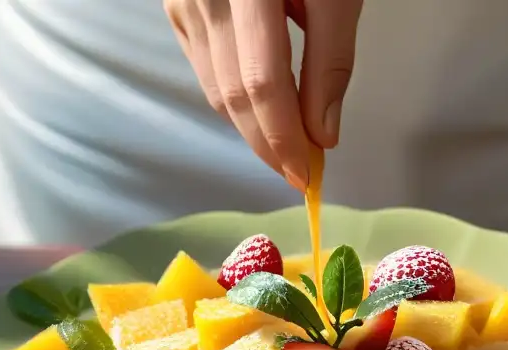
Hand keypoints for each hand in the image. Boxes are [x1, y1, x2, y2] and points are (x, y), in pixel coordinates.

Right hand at [164, 0, 363, 190]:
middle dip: (268, 143)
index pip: (260, 81)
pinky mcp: (176, 4)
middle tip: (300, 171)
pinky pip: (202, 67)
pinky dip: (231, 98)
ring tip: (286, 147)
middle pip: (231, 93)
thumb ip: (331, 60)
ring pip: (213, 87)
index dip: (283, 136)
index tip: (308, 174)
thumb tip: (322, 134)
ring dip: (250, 127)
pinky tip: (260, 110)